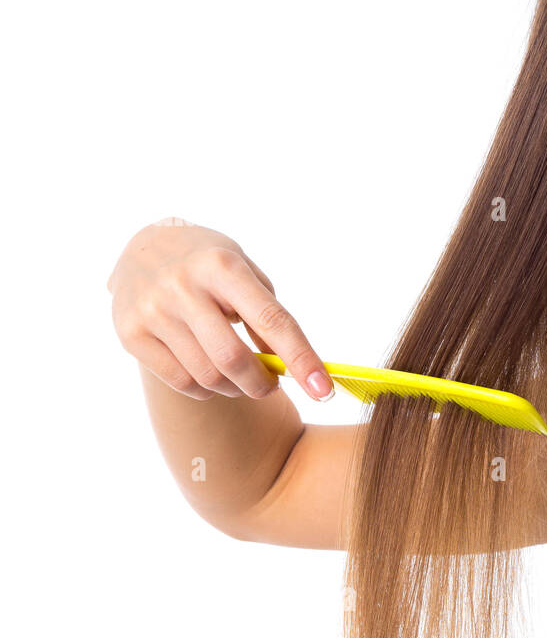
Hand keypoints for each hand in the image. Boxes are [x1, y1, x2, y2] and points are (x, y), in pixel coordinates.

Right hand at [107, 216, 334, 401]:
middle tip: (273, 386)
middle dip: (263, 384)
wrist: (142, 248)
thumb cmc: (209, 264)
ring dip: (236, 388)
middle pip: (234, 358)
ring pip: (208, 376)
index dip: (302, 358)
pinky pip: (181, 381)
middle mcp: (183, 286)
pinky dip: (207, 389)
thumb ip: (267, 313)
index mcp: (222, 266)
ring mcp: (152, 311)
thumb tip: (288, 363)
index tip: (324, 389)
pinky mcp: (130, 333)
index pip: (272, 320)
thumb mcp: (243, 271)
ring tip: (241, 377)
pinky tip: (212, 375)